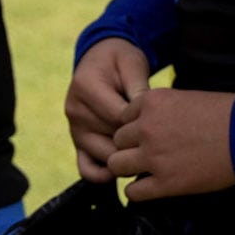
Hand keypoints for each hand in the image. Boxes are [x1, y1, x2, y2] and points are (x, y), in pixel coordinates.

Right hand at [65, 39, 149, 183]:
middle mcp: (74, 110)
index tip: (159, 122)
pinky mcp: (77, 143)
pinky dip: (104, 174)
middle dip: (137, 141)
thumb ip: (139, 89)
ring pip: (104, 156)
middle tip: (158, 139)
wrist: (99, 59)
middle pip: (111, 139)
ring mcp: (74, 129)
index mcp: (85, 87)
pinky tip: (124, 169)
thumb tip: (146, 119)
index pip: (118, 117)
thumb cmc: (119, 60)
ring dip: (126, 156)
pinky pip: (86, 169)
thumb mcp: (132, 63)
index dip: (141, 123)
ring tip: (146, 148)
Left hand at [109, 88, 234, 201]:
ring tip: (144, 170)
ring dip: (128, 167)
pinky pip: (133, 192)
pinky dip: (138, 191)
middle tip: (146, 152)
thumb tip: (147, 123)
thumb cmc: (223, 114)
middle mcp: (146, 128)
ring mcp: (153, 156)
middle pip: (117, 140)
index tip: (148, 132)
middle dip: (129, 146)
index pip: (123, 116)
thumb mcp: (185, 98)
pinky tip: (150, 186)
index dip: (134, 126)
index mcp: (152, 102)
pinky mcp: (165, 183)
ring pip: (117, 165)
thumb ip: (160, 110)